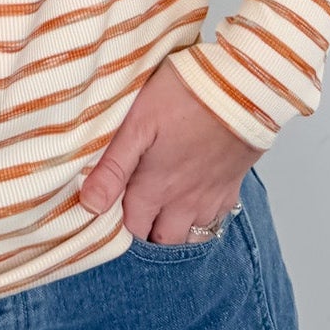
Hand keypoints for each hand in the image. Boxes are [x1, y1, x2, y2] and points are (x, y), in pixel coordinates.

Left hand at [77, 58, 262, 243]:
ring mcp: (210, 197)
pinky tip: (192, 205)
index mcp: (154, 188)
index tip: (106, 220)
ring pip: (191, 238)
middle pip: (161, 242)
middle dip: (146, 237)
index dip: (115, 230)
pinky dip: (202, 222)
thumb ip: (112, 166)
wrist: (241, 87)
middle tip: (133, 219)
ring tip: (161, 217)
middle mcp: (183, 202)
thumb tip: (89, 205)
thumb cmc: (183, 96)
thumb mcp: (136, 123)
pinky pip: (217, 222)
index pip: (130, 231)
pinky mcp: (231, 187)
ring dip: (174, 233)